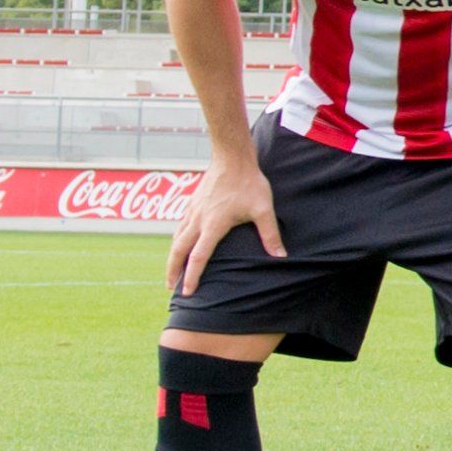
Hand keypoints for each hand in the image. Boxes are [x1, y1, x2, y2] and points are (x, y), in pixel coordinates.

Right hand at [167, 156, 279, 296]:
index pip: (199, 256)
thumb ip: (270, 234)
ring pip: (176, 239)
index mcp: (213, 225)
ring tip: (172, 272)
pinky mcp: (191, 204)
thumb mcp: (263, 209)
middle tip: (171, 288)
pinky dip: (176, 241)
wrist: (232, 157)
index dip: (193, 276)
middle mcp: (198, 220)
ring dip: (172, 257)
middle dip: (173, 271)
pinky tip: (179, 245)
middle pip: (178, 251)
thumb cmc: (249, 183)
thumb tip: (281, 255)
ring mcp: (192, 211)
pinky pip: (179, 227)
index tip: (188, 292)